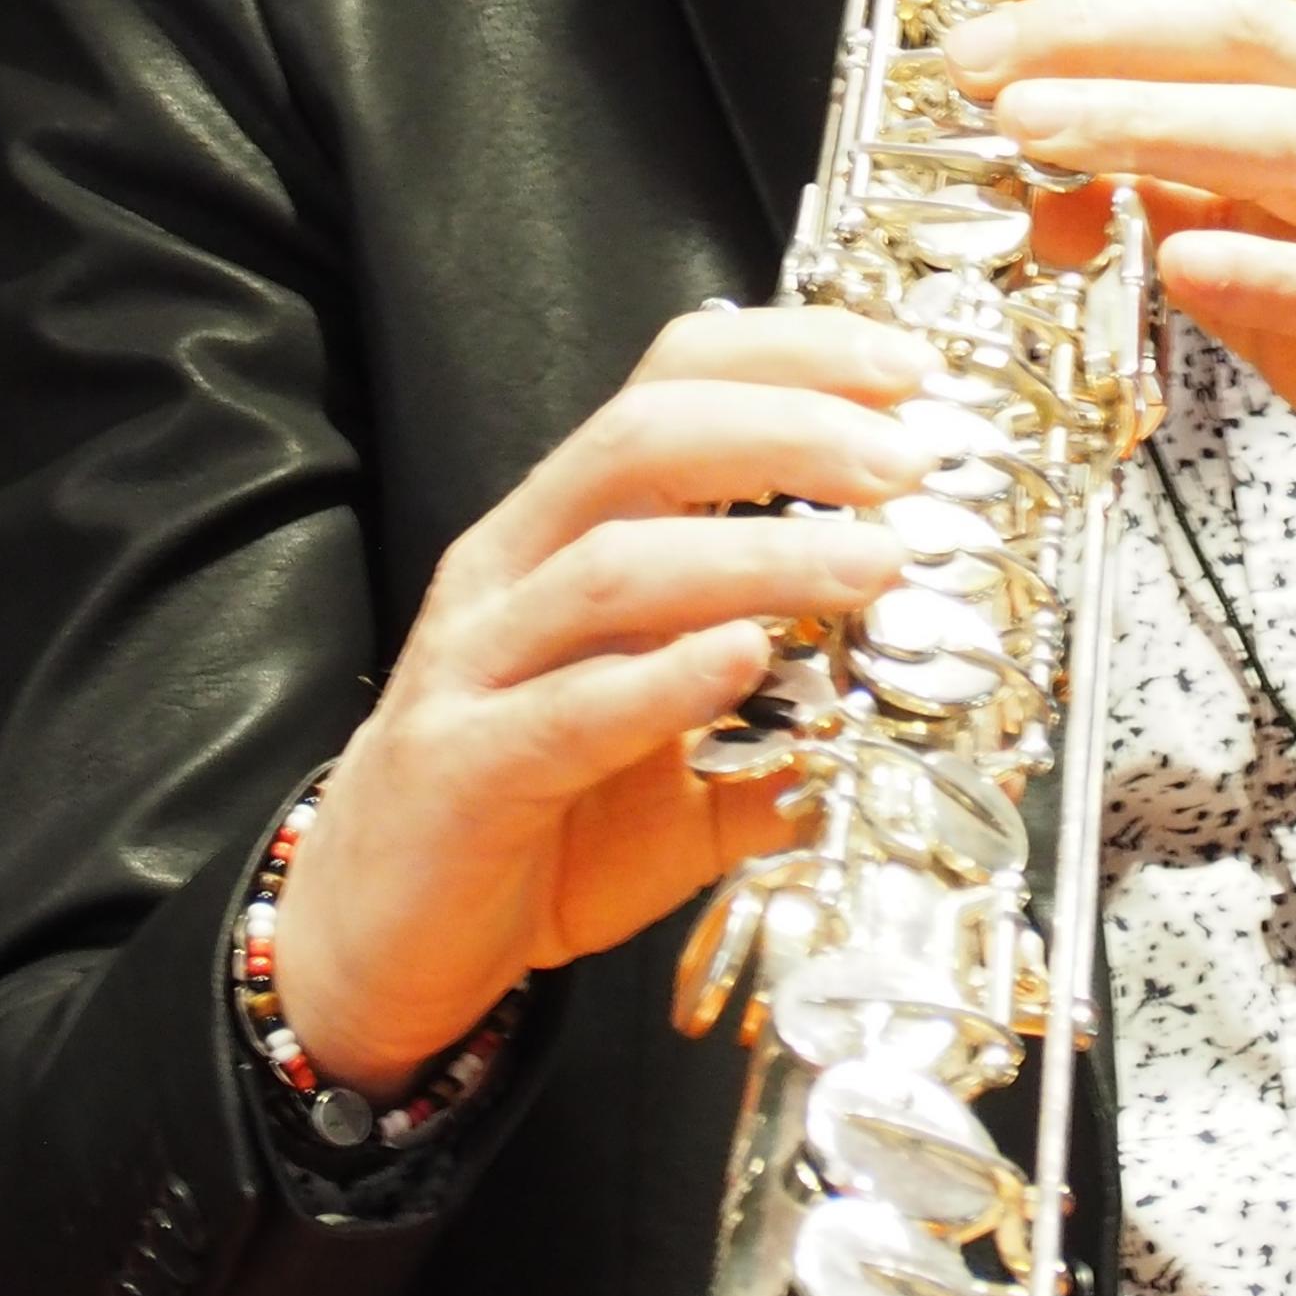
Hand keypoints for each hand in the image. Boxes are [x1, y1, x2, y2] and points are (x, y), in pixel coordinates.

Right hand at [269, 309, 920, 1095]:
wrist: (380, 940)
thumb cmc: (539, 824)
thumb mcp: (686, 756)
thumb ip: (787, 718)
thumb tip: (915, 700)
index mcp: (568, 529)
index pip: (670, 383)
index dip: (790, 355)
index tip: (908, 371)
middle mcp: (516, 567)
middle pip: (644, 438)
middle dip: (789, 429)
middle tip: (905, 461)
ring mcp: (479, 662)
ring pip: (614, 565)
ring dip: (759, 553)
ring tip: (874, 564)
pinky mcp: (462, 767)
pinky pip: (566, 709)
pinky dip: (661, 678)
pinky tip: (744, 659)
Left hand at [946, 0, 1295, 587]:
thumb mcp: (1274, 230)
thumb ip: (1172, 179)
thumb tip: (1042, 160)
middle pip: (1246, 24)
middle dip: (1094, 27)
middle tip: (975, 59)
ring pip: (1288, 133)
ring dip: (1146, 121)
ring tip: (1032, 130)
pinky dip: (1262, 270)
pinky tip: (1179, 265)